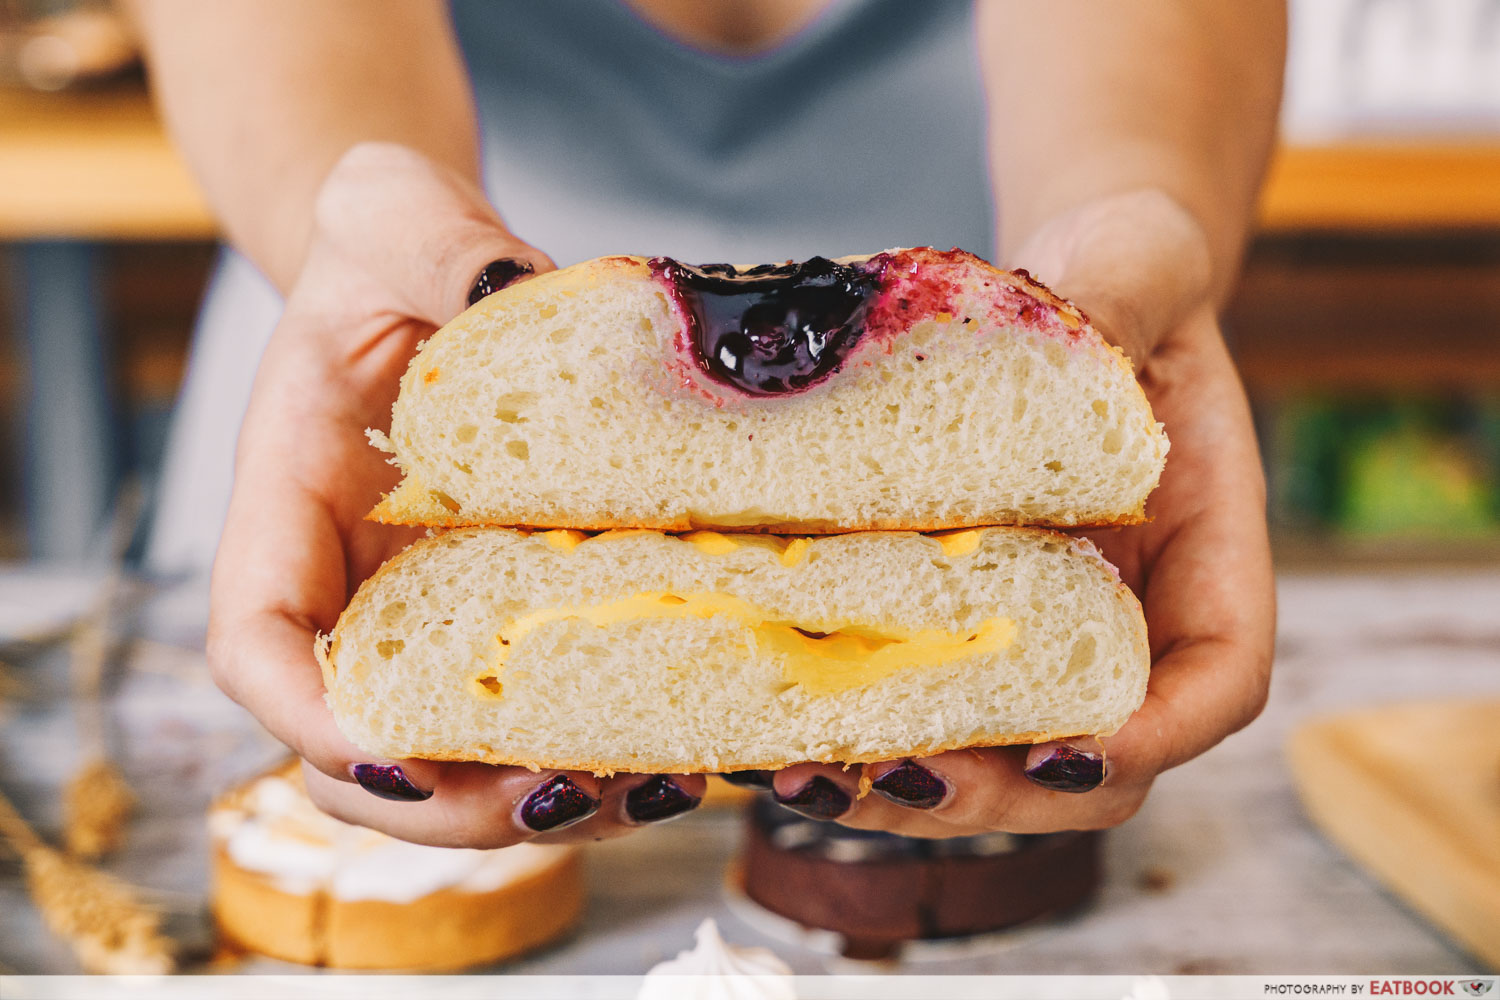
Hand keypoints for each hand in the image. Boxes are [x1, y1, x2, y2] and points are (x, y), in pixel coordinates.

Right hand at [208, 143, 706, 845]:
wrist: (427, 275)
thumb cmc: (389, 246)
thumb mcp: (396, 214)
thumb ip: (438, 242)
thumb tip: (510, 290)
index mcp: (287, 504)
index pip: (255, 640)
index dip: (308, 716)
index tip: (394, 750)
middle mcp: (345, 584)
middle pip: (347, 751)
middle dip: (441, 803)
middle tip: (557, 799)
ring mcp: (419, 615)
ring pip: (440, 764)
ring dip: (525, 808)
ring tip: (639, 791)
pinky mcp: (496, 618)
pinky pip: (520, 718)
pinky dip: (582, 757)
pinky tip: (673, 750)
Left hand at [768, 190, 1275, 834]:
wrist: (1070, 294)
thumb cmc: (1126, 279)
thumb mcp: (1132, 270)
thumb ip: (1116, 301)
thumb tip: (1067, 328)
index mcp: (1207, 552)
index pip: (1220, 678)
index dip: (1154, 733)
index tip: (1068, 752)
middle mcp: (1132, 617)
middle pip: (1099, 759)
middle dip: (1000, 793)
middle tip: (898, 781)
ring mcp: (1047, 632)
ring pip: (1005, 760)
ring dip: (912, 790)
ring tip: (808, 775)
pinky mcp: (968, 620)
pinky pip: (932, 702)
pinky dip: (867, 733)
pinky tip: (780, 727)